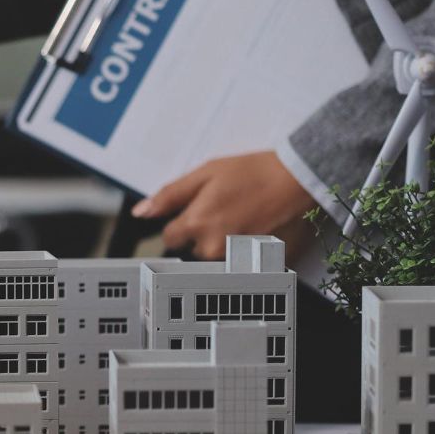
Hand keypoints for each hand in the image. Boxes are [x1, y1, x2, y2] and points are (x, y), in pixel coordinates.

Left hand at [131, 151, 316, 260]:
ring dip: (218, 237)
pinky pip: (232, 257)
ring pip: (212, 253)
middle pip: (192, 246)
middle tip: (223, 206)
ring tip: (238, 213)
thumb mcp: (204, 174)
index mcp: (196, 224)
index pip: (170, 237)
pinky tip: (250, 224)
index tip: (197, 208)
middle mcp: (212, 247)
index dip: (181, 221)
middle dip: (201, 229)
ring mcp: (233, 257)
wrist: (293, 180)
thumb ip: (169, 196)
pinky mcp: (252, 260)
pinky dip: (237, 244)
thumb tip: (141, 212)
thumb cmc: (251, 173)